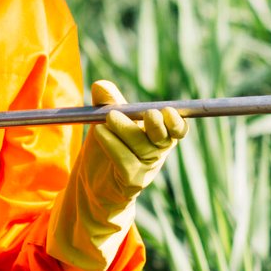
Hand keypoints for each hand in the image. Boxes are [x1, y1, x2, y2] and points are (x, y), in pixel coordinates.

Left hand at [45, 80, 187, 270]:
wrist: (92, 185)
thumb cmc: (106, 148)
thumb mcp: (106, 121)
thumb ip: (107, 102)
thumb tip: (100, 85)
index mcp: (160, 135)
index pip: (178, 130)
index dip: (177, 122)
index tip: (167, 111)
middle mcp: (158, 153)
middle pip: (164, 139)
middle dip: (157, 125)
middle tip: (147, 113)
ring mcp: (146, 169)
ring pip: (142, 148)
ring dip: (126, 130)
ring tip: (108, 117)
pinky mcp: (132, 182)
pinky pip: (126, 162)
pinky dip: (113, 145)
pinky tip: (99, 132)